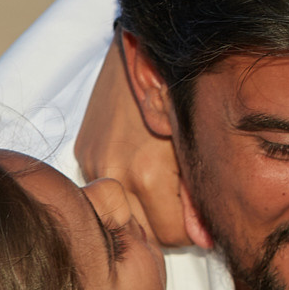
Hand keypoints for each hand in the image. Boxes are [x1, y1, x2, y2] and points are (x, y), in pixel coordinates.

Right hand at [74, 40, 193, 247]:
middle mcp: (113, 172)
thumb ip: (197, 196)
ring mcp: (93, 163)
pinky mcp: (83, 153)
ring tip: (163, 184)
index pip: (172, 237)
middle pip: (145, 233)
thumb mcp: (194, 145)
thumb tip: (204, 241)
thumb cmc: (177, 92)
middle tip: (184, 199)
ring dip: (144, 210)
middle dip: (167, 223)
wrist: (142, 48)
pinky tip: (141, 168)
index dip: (191, 230)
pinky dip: (126, 189)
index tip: (200, 214)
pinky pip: (107, 191)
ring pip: (124, 216)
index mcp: (145, 173)